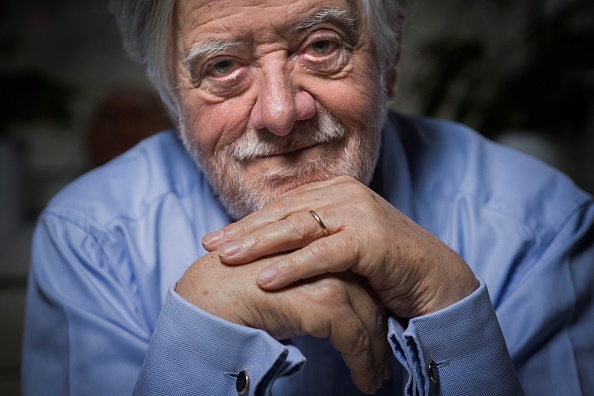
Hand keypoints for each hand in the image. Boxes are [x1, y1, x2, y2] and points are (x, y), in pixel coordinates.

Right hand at [177, 251, 391, 392]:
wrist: (206, 298)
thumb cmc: (232, 292)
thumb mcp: (275, 284)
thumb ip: (299, 287)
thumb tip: (315, 314)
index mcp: (313, 249)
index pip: (354, 278)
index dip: (368, 309)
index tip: (377, 336)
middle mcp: (324, 257)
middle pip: (366, 296)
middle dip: (378, 332)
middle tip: (384, 362)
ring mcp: (326, 276)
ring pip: (367, 317)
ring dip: (375, 353)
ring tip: (377, 378)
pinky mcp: (322, 300)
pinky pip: (355, 337)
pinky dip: (363, 362)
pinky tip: (364, 382)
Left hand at [202, 176, 477, 318]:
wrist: (434, 279)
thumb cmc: (384, 265)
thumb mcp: (342, 244)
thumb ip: (313, 236)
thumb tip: (270, 246)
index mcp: (336, 191)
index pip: (282, 206)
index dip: (247, 223)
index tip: (216, 239)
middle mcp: (345, 194)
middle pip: (283, 213)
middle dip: (243, 232)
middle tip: (209, 246)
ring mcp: (359, 212)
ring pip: (298, 228)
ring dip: (258, 244)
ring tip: (225, 259)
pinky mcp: (370, 238)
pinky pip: (323, 254)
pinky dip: (293, 266)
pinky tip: (265, 279)